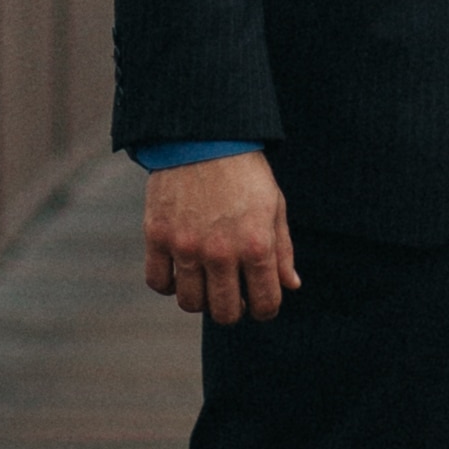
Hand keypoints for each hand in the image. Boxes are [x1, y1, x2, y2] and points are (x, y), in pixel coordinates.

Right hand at [142, 152, 299, 324]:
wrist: (203, 135)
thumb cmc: (245, 171)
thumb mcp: (274, 206)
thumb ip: (282, 250)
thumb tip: (291, 286)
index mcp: (256, 245)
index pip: (265, 304)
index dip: (265, 309)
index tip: (259, 301)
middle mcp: (221, 252)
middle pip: (225, 313)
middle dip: (233, 309)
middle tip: (232, 294)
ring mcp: (186, 247)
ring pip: (190, 304)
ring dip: (201, 299)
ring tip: (206, 281)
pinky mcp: (158, 236)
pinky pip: (158, 283)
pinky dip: (168, 284)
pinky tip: (179, 271)